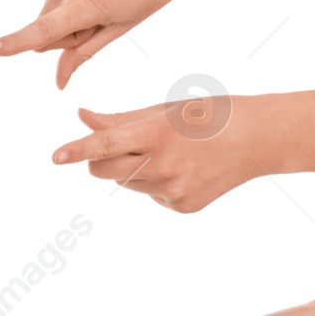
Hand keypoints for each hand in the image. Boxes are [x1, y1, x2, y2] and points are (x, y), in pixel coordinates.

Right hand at [0, 0, 215, 87]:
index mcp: (89, 3)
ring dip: (66, 9)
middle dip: (65, 31)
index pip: (44, 30)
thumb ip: (82, 54)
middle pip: (45, 27)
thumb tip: (58, 82)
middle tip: (103, 13)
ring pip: (47, 7)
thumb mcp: (121, 28)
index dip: (15, 43)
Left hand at [51, 102, 263, 213]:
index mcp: (159, 135)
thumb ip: (120, 119)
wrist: (258, 140)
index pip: (107, 144)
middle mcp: (164, 167)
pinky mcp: (182, 207)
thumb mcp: (165, 109)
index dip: (79, 150)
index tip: (56, 156)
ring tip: (169, 152)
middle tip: (116, 145)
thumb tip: (82, 118)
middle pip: (104, 171)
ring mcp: (173, 191)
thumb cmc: (208, 115)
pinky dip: (155, 182)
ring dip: (132, 169)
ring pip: (127, 183)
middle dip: (97, 160)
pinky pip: (149, 194)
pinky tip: (184, 169)